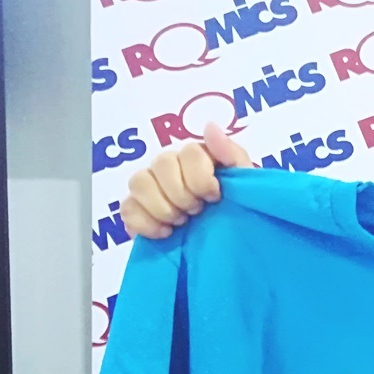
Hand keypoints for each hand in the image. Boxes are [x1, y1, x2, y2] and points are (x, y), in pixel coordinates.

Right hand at [120, 122, 253, 238]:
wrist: (227, 247)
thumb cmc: (238, 211)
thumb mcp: (246, 184)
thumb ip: (232, 154)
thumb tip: (209, 126)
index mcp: (197, 156)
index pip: (189, 151)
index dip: (201, 178)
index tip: (214, 198)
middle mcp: (169, 166)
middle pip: (162, 163)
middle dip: (182, 194)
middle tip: (196, 212)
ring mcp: (149, 187)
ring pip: (138, 182)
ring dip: (163, 207)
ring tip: (180, 222)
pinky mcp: (135, 211)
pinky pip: (127, 208)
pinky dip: (145, 223)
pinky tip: (165, 233)